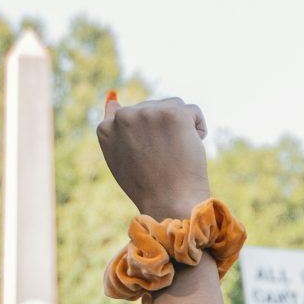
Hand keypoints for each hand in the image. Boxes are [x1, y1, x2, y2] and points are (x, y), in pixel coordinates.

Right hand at [97, 96, 210, 219]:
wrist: (170, 203)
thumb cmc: (147, 186)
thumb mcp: (121, 157)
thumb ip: (116, 131)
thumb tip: (113, 101)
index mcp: (106, 128)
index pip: (132, 116)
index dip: (146, 137)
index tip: (149, 156)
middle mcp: (124, 116)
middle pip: (154, 108)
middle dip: (164, 130)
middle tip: (163, 159)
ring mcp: (148, 113)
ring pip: (174, 107)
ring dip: (180, 128)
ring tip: (175, 154)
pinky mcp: (173, 113)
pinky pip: (193, 112)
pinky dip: (197, 130)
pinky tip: (188, 150)